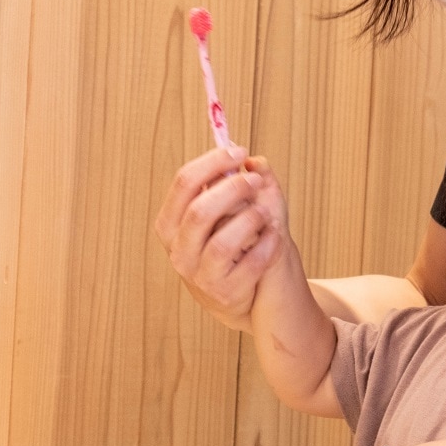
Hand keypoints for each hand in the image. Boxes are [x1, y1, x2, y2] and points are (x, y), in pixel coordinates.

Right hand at [155, 147, 286, 329]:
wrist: (236, 293)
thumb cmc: (229, 243)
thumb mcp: (225, 212)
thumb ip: (233, 183)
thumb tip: (251, 160)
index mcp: (170, 223)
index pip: (184, 183)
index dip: (213, 162)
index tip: (238, 151)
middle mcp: (179, 250)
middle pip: (200, 211)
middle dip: (232, 189)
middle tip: (255, 180)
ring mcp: (199, 275)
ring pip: (223, 242)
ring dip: (249, 220)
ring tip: (264, 213)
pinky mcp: (225, 292)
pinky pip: (250, 264)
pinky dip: (267, 245)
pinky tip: (274, 235)